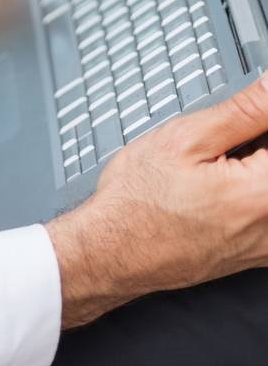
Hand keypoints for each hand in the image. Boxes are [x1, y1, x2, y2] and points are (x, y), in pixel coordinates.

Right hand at [48, 72, 267, 328]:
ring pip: (266, 185)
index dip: (258, 117)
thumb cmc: (138, 201)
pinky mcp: (259, 254)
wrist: (112, 252)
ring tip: (218, 161)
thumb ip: (243, 111)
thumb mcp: (184, 138)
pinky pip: (263, 212)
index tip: (243, 115)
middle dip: (252, 141)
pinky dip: (248, 190)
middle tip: (222, 139)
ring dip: (250, 165)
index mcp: (264, 193)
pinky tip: (219, 185)